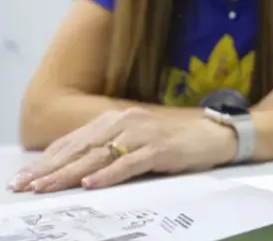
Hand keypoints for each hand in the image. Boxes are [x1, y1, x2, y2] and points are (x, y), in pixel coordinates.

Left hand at [8, 108, 235, 192]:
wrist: (214, 134)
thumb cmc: (174, 142)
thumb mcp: (135, 141)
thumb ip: (108, 148)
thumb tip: (72, 167)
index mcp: (116, 119)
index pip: (73, 141)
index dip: (47, 159)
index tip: (25, 176)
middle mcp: (125, 121)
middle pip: (80, 148)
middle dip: (50, 169)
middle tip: (27, 185)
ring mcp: (142, 134)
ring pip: (99, 155)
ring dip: (70, 173)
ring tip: (48, 187)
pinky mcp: (160, 148)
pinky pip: (129, 163)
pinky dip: (109, 174)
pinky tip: (91, 183)